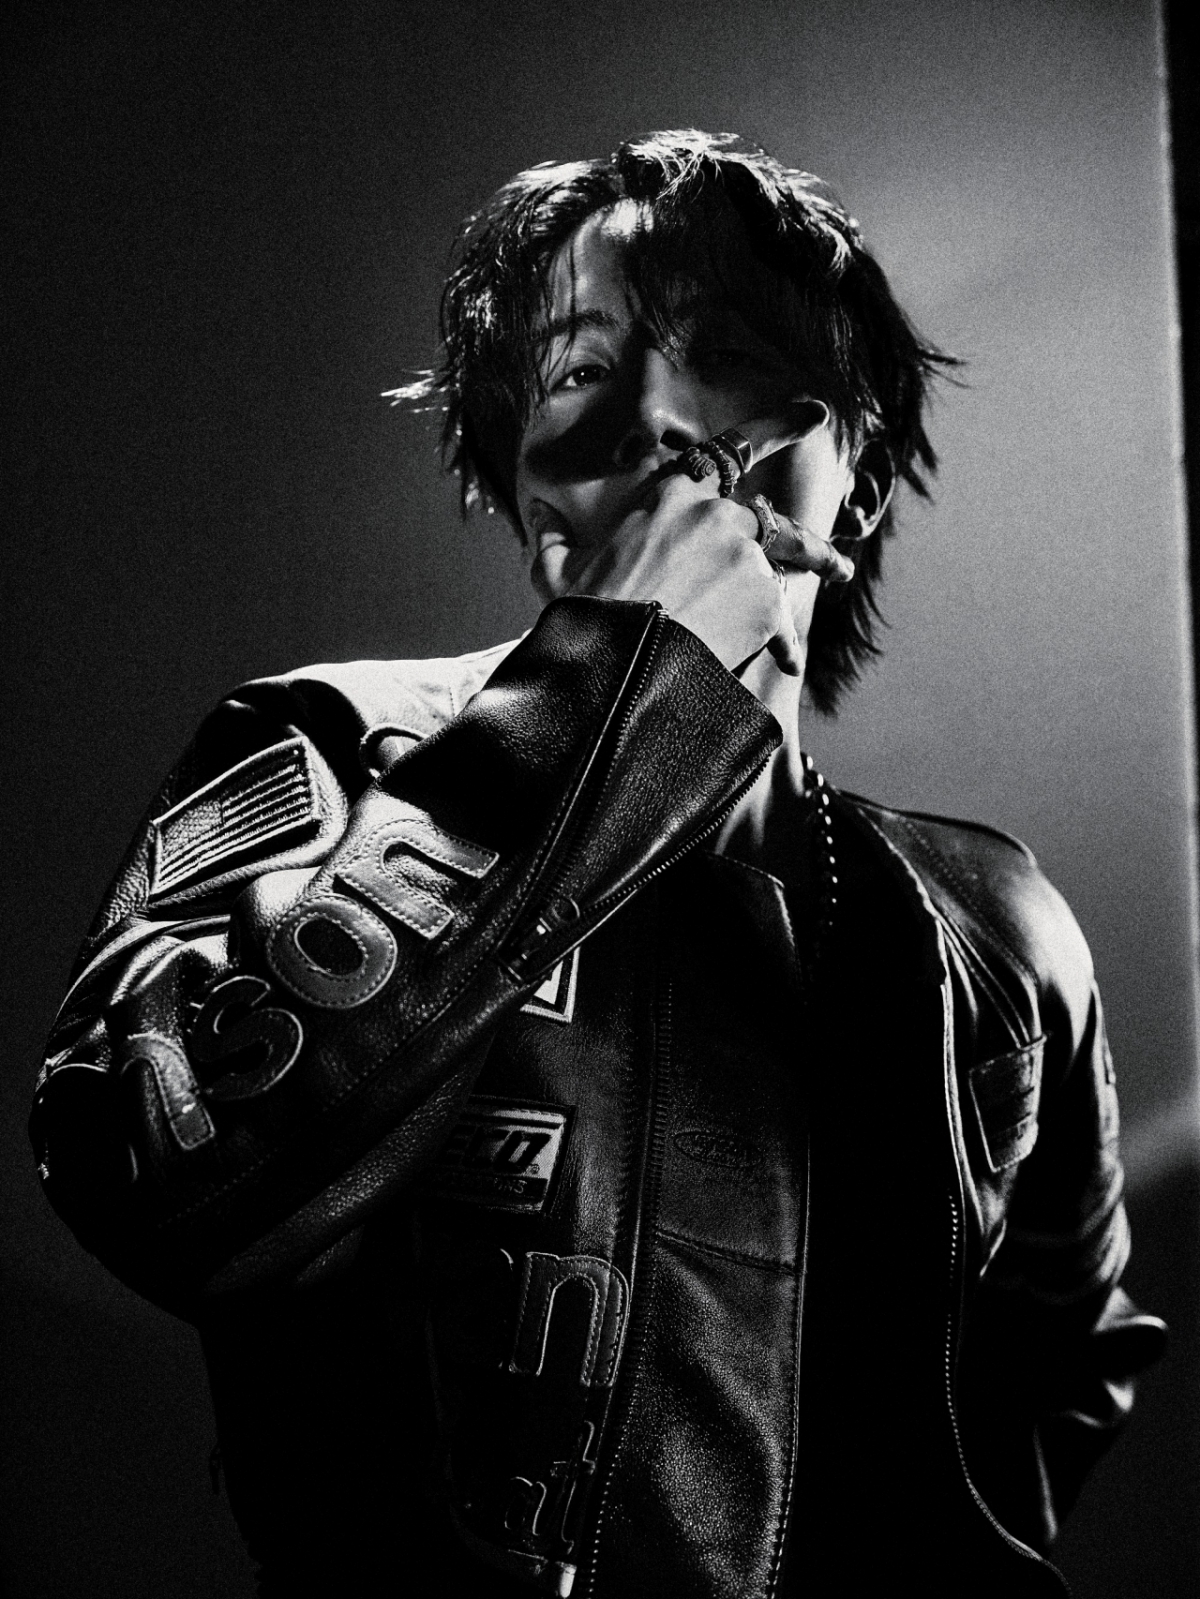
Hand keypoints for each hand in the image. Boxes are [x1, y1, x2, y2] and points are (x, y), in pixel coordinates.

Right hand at [530, 408, 853, 677]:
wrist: (619, 667)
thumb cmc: (586, 617)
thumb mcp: (557, 573)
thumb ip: (554, 539)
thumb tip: (538, 513)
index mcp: (671, 494)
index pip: (731, 450)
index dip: (777, 426)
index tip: (815, 412)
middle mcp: (717, 515)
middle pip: (772, 521)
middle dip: (807, 538)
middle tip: (834, 552)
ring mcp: (745, 557)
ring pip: (786, 564)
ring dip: (818, 566)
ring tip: (839, 574)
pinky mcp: (764, 602)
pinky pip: (782, 622)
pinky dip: (783, 643)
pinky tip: (788, 662)